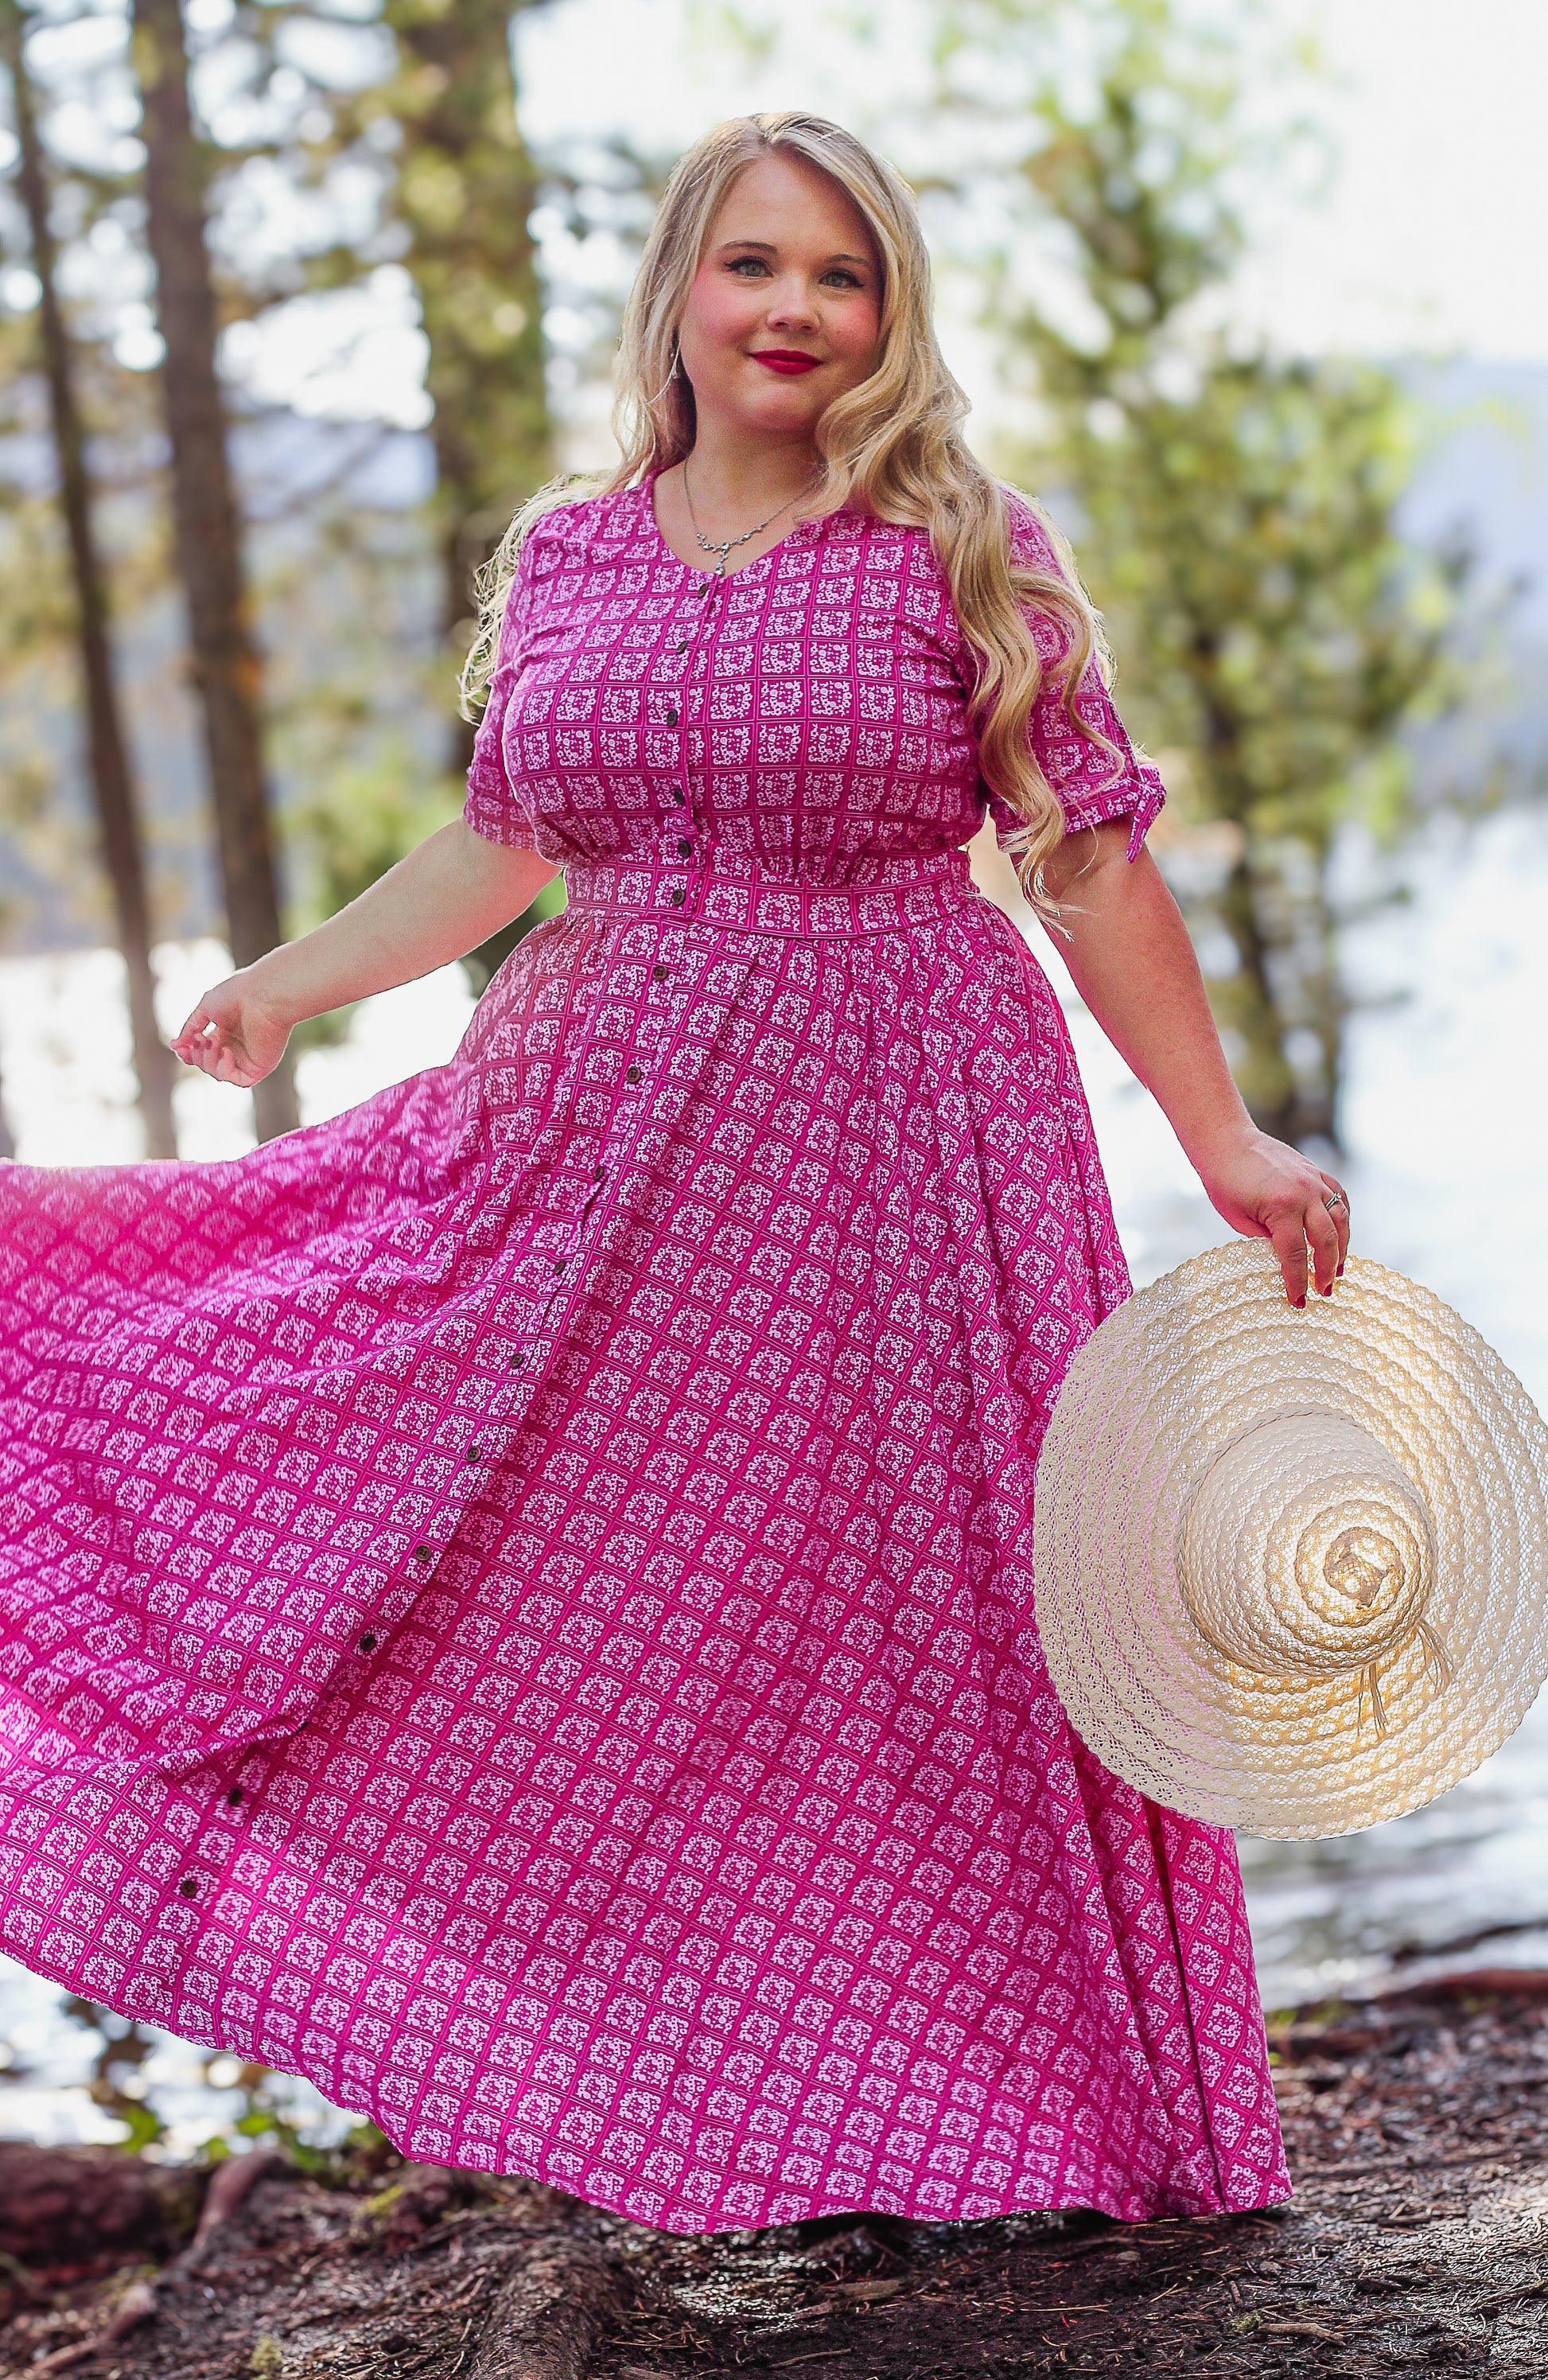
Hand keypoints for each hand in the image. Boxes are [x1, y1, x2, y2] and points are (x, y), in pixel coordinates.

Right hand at [172, 970, 292, 1087]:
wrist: (262, 995)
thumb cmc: (237, 994)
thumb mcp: (205, 1008)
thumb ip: (190, 1028)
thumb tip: (175, 1046)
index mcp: (226, 1031)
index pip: (202, 1051)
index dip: (188, 1052)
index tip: (179, 1046)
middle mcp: (237, 1046)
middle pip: (206, 1064)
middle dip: (197, 1054)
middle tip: (198, 1039)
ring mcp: (248, 1058)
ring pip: (218, 1073)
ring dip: (208, 1058)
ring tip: (212, 1039)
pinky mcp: (259, 1067)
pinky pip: (237, 1080)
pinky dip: (224, 1068)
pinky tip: (226, 1051)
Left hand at [1196, 1127, 1350, 1306]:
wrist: (1227, 1142)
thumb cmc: (1224, 1182)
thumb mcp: (1240, 1220)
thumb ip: (1267, 1239)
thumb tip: (1287, 1258)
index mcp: (1280, 1207)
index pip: (1295, 1255)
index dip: (1297, 1282)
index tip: (1299, 1301)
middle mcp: (1303, 1192)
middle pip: (1326, 1240)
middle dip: (1327, 1270)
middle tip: (1325, 1290)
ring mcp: (1313, 1180)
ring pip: (1341, 1219)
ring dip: (1343, 1247)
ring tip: (1338, 1269)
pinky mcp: (1316, 1172)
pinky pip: (1339, 1198)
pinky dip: (1343, 1219)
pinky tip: (1340, 1236)